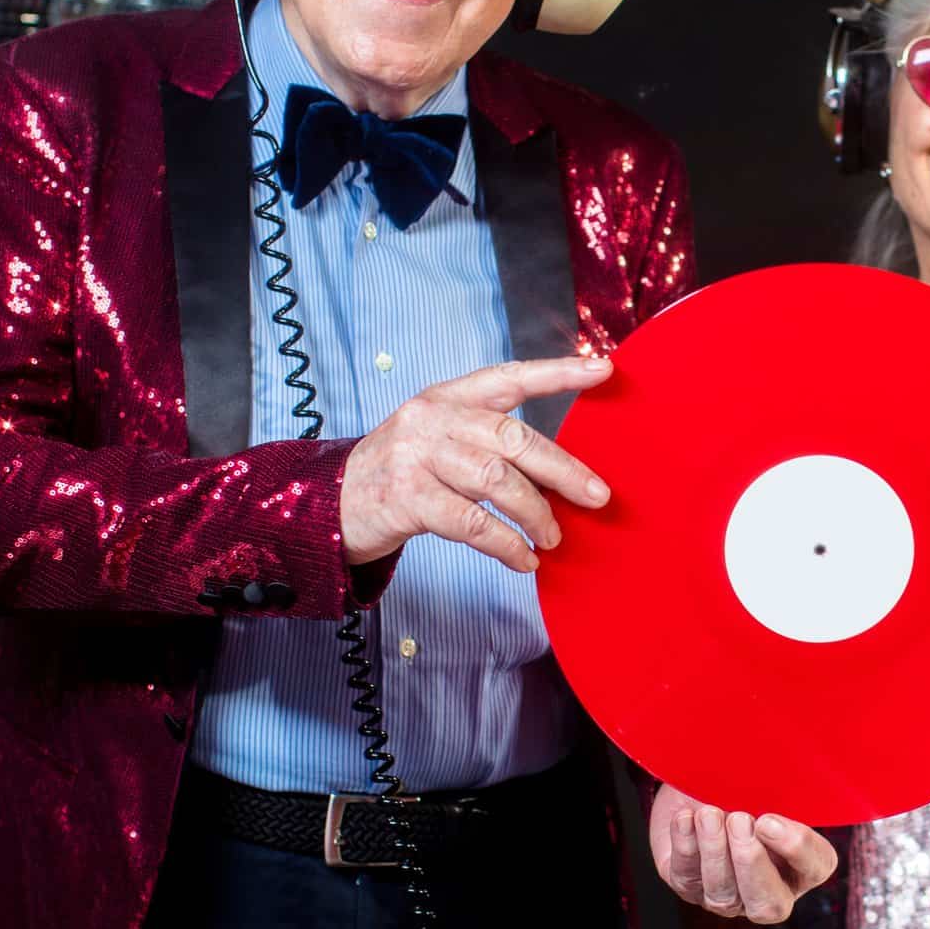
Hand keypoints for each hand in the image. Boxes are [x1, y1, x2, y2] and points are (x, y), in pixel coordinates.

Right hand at [341, 356, 614, 569]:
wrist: (328, 503)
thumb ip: (485, 439)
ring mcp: (417, 456)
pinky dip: (506, 544)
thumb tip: (557, 470)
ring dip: (535, 513)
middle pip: (513, 437)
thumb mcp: (437, 437)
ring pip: (497, 481)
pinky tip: (523, 558)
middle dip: (563, 469)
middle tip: (597, 495)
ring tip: (553, 537)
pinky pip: (472, 523)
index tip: (601, 370)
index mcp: (448, 397)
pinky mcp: (406, 498)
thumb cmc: (400, 472)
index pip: (510, 377)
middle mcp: (433, 418)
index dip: (557, 372)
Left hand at [649, 784, 837, 924]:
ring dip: (715, 852)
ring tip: (708, 814)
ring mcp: (726, 896)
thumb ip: (778, 790)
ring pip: (723, 894)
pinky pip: (687, 877)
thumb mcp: (765, 785)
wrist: (696, 785)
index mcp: (800, 865)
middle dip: (752, 863)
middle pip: (769, 905)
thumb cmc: (741, 787)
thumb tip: (775, 779)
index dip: (797, 847)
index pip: (817, 866)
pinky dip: (686, 846)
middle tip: (739, 821)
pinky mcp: (689, 886)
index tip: (769, 819)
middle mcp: (767, 890)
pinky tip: (685, 818)